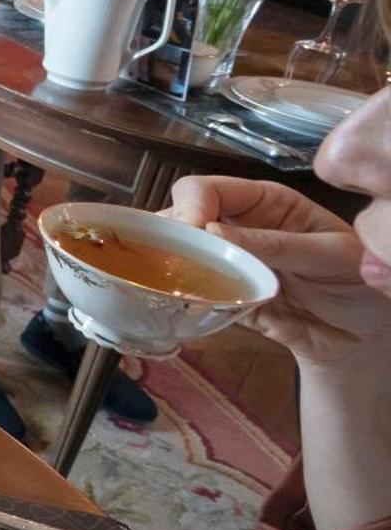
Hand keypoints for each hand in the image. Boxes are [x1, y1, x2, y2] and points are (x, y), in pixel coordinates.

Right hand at [161, 176, 388, 367]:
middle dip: (167, 238)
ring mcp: (224, 264)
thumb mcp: (330, 256)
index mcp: (263, 203)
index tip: (192, 236)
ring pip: (174, 254)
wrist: (364, 339)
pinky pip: (187, 294)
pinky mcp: (220, 298)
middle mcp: (235, 228)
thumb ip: (276, 244)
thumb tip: (212, 232)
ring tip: (167, 285)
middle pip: (178, 218)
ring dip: (166, 268)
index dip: (191, 208)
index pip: (207, 190)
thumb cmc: (358, 284)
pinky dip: (178, 300)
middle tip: (168, 264)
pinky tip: (179, 306)